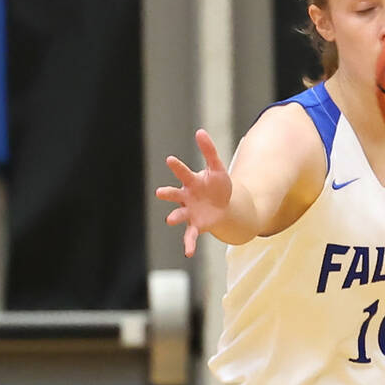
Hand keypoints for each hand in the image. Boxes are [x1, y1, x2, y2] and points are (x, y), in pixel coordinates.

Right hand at [156, 129, 234, 258]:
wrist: (225, 206)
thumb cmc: (218, 185)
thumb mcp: (217, 168)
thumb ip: (209, 151)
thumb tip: (200, 131)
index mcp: (191, 182)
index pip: (183, 172)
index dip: (177, 167)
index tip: (170, 160)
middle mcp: (186, 197)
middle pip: (174, 194)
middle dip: (168, 193)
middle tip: (160, 192)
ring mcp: (190, 212)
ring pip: (179, 215)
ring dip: (174, 217)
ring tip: (170, 220)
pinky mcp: (196, 225)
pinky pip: (190, 235)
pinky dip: (189, 244)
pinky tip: (188, 253)